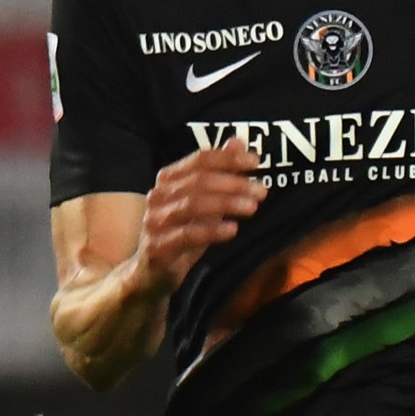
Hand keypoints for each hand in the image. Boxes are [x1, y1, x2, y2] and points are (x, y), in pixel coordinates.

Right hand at [137, 141, 262, 292]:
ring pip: (192, 204)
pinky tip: (232, 229)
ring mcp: (155, 221)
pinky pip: (186, 234)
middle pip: (198, 180)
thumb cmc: (182, 233)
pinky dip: (211, 230)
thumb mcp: (204, 202)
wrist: (152, 273)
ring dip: (226, 203)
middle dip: (233, 183)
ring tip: (252, 207)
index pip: (199, 160)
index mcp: (169, 179)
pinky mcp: (157, 247)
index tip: (256, 161)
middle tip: (261, 190)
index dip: (228, 158)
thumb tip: (238, 142)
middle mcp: (158, 195)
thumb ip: (219, 172)